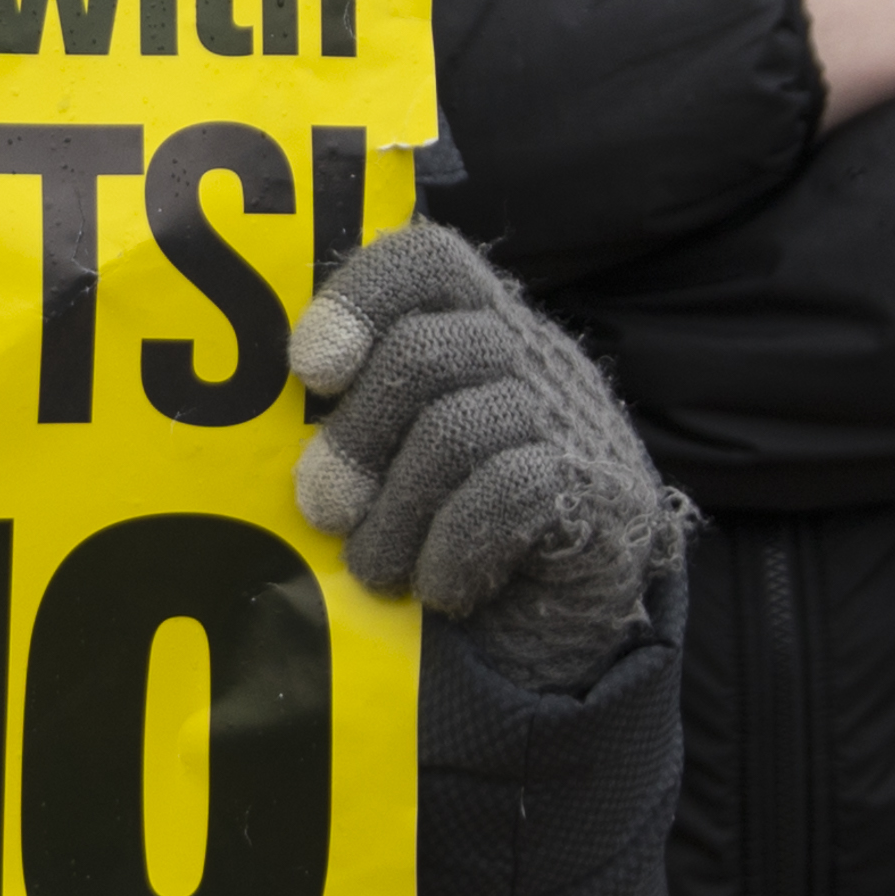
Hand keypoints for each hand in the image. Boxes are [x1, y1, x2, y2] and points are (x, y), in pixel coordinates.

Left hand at [286, 220, 681, 691]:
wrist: (561, 633)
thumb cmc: (450, 539)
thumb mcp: (392, 466)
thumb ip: (352, 424)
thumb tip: (294, 449)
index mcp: (472, 329)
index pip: (423, 261)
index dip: (358, 301)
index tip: (311, 373)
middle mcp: (530, 356)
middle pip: (422, 353)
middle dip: (354, 441)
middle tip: (324, 510)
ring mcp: (573, 419)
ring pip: (456, 431)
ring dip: (395, 514)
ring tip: (375, 568)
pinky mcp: (601, 488)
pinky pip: (505, 492)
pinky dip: (454, 548)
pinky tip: (439, 587)